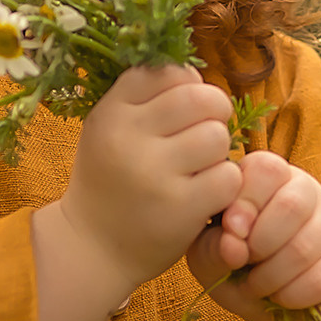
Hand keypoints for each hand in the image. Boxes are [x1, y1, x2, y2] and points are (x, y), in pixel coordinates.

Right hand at [59, 62, 242, 287]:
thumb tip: (195, 72)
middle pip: (202, 99)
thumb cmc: (111, 180)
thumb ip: (144, 98)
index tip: (183, 109)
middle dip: (214, 113)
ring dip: (219, 152)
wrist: (93, 248)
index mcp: (112, 112)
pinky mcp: (180, 208)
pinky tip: (205, 194)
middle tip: (204, 133)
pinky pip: (228, 177)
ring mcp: (154, 173)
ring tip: (200, 167)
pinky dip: (225, 186)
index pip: (169, 71)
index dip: (188, 84)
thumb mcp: (109, 129)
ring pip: (218, 137)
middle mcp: (129, 137)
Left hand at [186, 149, 320, 320]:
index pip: (266, 169)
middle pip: (291, 206)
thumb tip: (232, 245)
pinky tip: (280, 297)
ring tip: (256, 285)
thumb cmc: (234, 266)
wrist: (273, 303)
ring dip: (271, 277)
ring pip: (306, 246)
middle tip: (243, 264)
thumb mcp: (210, 255)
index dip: (245, 202)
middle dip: (259, 245)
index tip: (229, 232)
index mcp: (268, 176)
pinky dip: (292, 295)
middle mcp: (306, 189)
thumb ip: (213, 246)